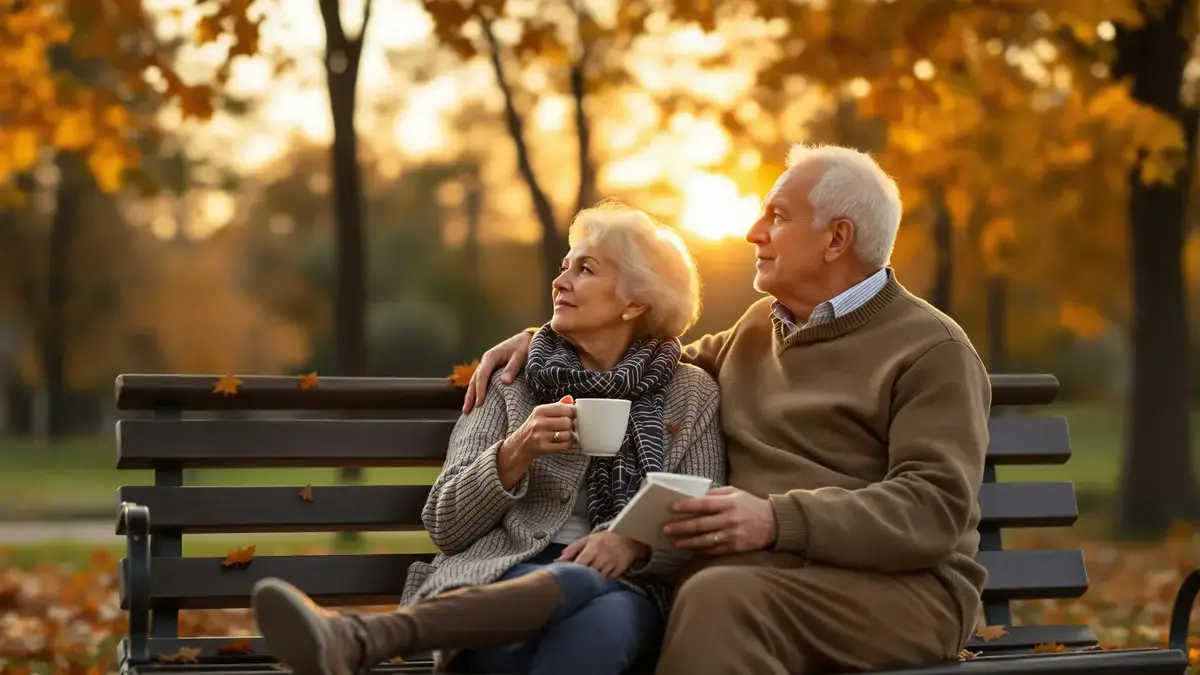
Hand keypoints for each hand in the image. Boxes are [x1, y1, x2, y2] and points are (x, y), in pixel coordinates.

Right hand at [464, 331, 533, 413]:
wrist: (527, 338)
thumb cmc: (524, 346)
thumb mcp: (520, 356)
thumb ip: (512, 368)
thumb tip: (505, 382)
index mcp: (491, 356)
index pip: (482, 375)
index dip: (480, 390)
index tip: (479, 403)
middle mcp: (486, 361)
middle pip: (474, 380)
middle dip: (470, 396)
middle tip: (466, 411)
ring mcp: (487, 365)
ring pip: (475, 382)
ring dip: (470, 396)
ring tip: (467, 411)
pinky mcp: (491, 369)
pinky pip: (481, 381)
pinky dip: (476, 392)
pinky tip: (475, 402)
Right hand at [503, 396, 575, 458]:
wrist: (519, 444)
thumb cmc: (534, 427)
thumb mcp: (542, 413)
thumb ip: (557, 406)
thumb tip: (570, 399)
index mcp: (540, 410)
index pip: (565, 408)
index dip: (572, 413)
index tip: (572, 416)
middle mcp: (539, 422)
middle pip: (567, 422)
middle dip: (571, 425)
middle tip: (569, 427)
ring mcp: (541, 436)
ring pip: (567, 434)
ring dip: (570, 436)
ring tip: (565, 434)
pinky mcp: (544, 448)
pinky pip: (565, 445)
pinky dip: (568, 444)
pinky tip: (563, 442)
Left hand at [556, 531, 648, 578]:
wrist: (628, 538)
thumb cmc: (604, 539)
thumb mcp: (587, 539)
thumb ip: (572, 549)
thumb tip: (558, 560)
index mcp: (592, 547)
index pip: (580, 562)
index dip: (572, 571)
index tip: (566, 578)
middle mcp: (602, 556)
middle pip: (589, 572)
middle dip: (581, 578)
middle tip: (573, 584)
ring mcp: (612, 564)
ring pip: (599, 577)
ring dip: (591, 582)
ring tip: (584, 586)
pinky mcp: (620, 570)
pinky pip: (609, 580)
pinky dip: (603, 582)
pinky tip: (597, 584)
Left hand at [662, 486, 776, 554]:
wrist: (774, 523)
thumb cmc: (751, 505)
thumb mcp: (736, 493)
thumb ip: (716, 493)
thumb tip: (695, 495)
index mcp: (729, 503)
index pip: (703, 504)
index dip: (686, 506)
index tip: (671, 508)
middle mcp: (730, 519)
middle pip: (700, 524)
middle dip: (681, 527)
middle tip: (666, 528)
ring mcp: (733, 535)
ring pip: (705, 540)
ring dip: (688, 542)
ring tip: (675, 543)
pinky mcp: (736, 547)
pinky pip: (715, 551)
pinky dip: (702, 551)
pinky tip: (691, 550)